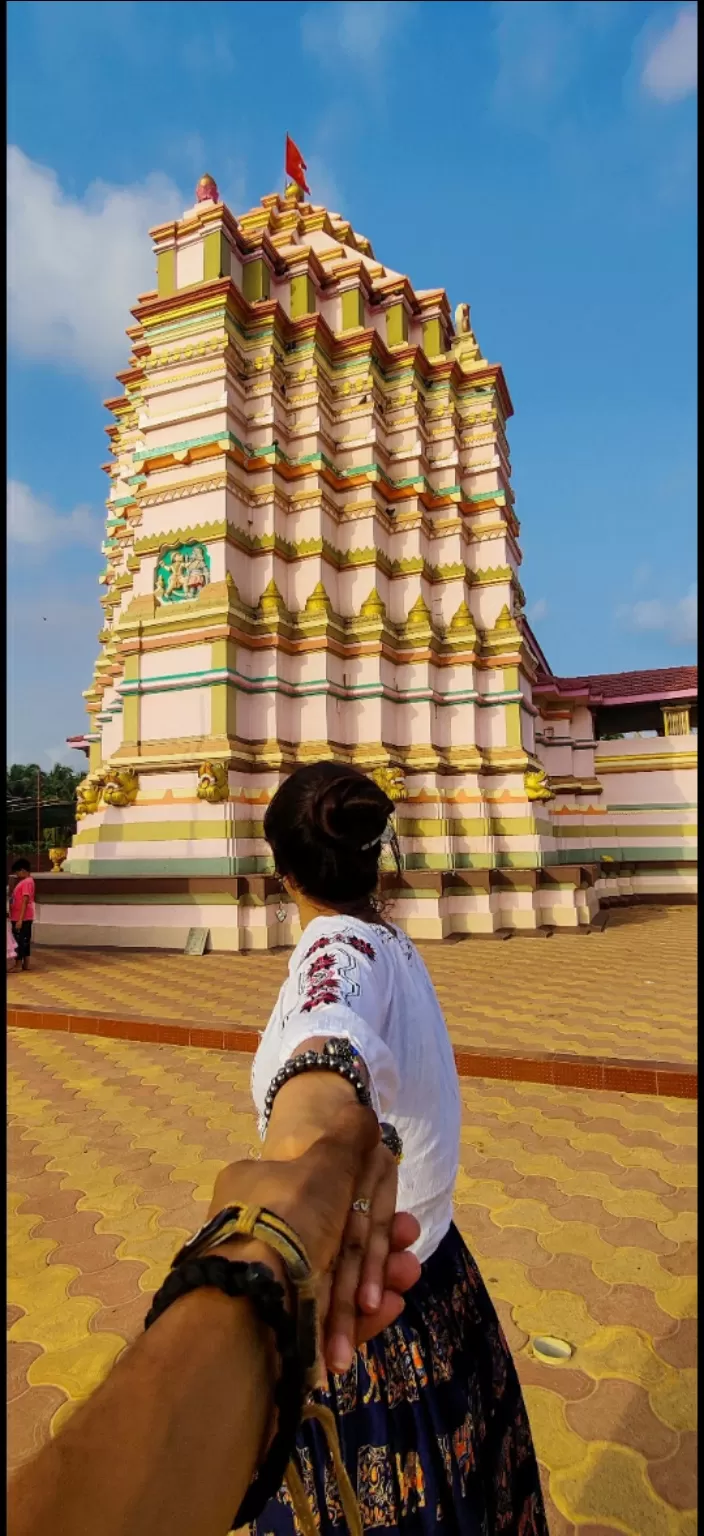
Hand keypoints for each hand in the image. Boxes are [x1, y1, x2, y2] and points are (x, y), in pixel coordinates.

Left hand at [205, 1104, 419, 1349]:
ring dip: (378, 1280)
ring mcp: (269, 1282)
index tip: (401, 1219)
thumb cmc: (290, 1219)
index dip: (367, 1205)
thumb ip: (350, 1136)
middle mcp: (260, 1234)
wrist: (253, 1303)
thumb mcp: (326, 1160)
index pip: (323, 1192)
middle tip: (410, 1258)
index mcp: (259, 1189)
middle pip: (334, 1239)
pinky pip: (327, 1316)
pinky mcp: (280, 1327)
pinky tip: (390, 1309)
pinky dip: (360, 1315)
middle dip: (379, 1250)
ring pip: (335, 1280)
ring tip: (408, 1281)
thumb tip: (363, 1113)